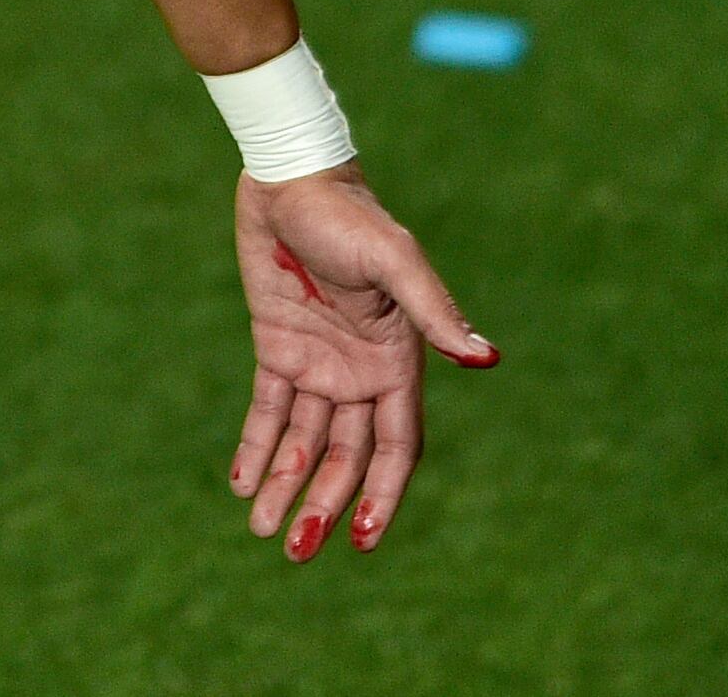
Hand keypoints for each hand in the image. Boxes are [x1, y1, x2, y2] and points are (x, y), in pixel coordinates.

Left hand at [227, 167, 497, 561]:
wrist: (291, 177)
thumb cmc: (350, 215)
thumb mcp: (395, 262)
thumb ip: (435, 311)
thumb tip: (485, 357)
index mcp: (397, 361)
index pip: (395, 447)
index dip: (382, 495)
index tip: (363, 542)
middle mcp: (360, 371)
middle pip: (346, 457)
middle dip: (326, 506)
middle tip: (294, 551)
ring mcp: (319, 361)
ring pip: (305, 442)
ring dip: (286, 486)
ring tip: (262, 529)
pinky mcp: (277, 346)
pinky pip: (269, 409)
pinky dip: (257, 447)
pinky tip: (241, 483)